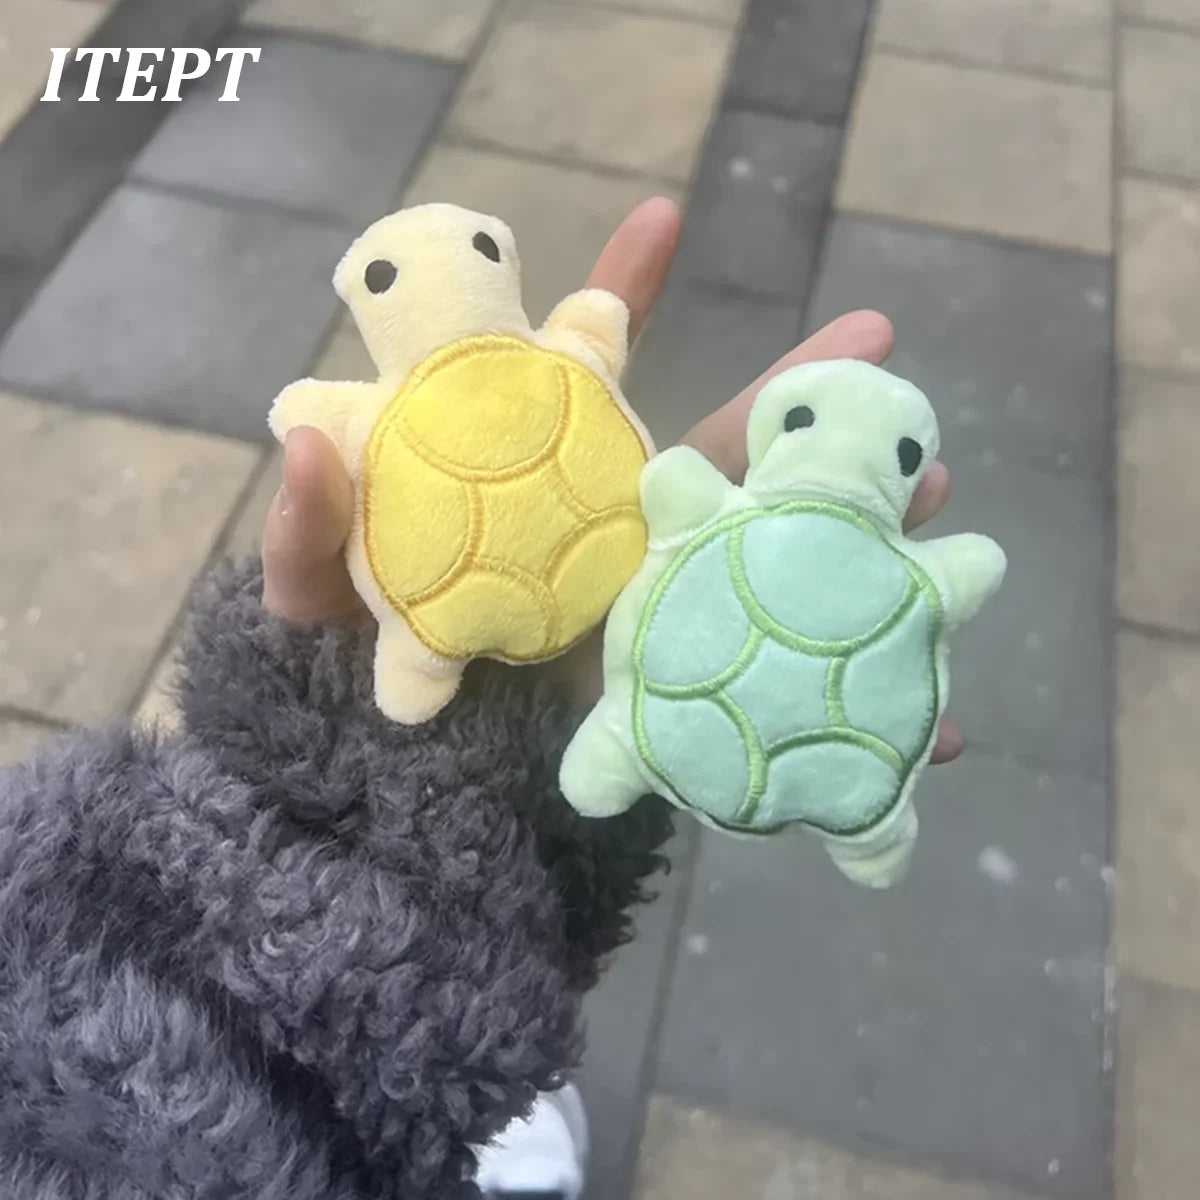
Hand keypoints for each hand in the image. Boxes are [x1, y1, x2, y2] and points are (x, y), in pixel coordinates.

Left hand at [261, 198, 961, 763]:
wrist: (375, 807)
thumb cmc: (332, 693)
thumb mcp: (310, 607)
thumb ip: (307, 531)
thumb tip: (297, 434)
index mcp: (534, 497)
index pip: (582, 381)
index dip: (617, 300)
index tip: (662, 221)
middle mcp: (607, 546)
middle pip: (712, 460)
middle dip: (795, 404)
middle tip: (880, 348)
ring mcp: (644, 623)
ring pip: (760, 561)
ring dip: (850, 528)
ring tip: (937, 487)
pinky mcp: (666, 704)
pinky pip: (761, 689)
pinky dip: (839, 697)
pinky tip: (931, 714)